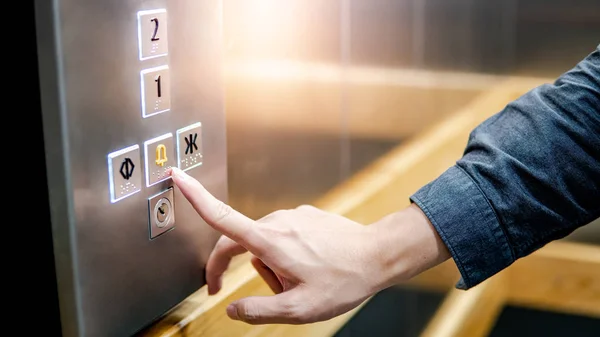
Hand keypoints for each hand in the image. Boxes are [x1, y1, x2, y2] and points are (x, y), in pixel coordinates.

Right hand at [169, 167, 385, 323]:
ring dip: (270, 265)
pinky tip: (311, 266)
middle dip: (242, 270)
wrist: (378, 255)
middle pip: (240, 244)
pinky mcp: (305, 216)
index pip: (222, 218)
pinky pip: (282, 236)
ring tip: (301, 280)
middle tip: (266, 294)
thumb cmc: (343, 281)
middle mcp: (277, 222)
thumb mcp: (299, 309)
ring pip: (263, 243)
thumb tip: (232, 308)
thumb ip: (259, 311)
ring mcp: (292, 216)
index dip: (195, 197)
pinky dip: (285, 254)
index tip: (176, 177)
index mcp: (270, 241)